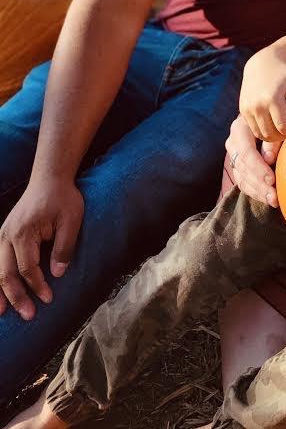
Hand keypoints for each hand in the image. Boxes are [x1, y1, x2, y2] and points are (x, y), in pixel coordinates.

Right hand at [0, 177, 82, 319]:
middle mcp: (7, 235)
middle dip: (16, 297)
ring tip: (2, 313)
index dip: (37, 286)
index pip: (28, 268)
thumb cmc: (63, 198)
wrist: (50, 178)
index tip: (48, 299)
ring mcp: (2, 234)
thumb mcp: (72, 220)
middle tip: (28, 315)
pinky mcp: (4, 235)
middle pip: (6, 273)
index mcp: (23, 232)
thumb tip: (57, 274)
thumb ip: (64, 247)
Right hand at [223, 115, 281, 207]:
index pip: (246, 152)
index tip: (272, 180)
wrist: (267, 113)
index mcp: (240, 128)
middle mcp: (233, 142)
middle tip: (275, 197)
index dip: (258, 168)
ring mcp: (233, 155)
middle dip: (259, 184)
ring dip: (258, 191)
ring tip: (274, 201)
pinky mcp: (237, 166)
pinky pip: (243, 182)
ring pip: (242, 177)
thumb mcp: (275, 124)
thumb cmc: (276, 117)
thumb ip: (272, 140)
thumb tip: (268, 159)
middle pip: (243, 168)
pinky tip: (268, 199)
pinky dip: (255, 192)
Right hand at [239, 51, 285, 141]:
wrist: (261, 64)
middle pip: (271, 133)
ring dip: (272, 137)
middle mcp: (257, 105)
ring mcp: (248, 108)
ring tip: (282, 132)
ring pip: (261, 134)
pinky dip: (263, 132)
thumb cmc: (284, 72)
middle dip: (282, 137)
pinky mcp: (243, 110)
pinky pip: (253, 129)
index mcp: (272, 98)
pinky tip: (273, 127)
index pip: (282, 126)